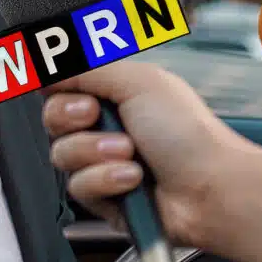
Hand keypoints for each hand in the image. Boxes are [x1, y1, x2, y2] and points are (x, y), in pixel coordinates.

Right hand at [44, 59, 260, 250]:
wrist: (209, 188)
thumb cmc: (189, 135)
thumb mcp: (139, 81)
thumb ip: (89, 67)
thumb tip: (52, 63)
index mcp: (117, 94)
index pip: (63, 86)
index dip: (62, 90)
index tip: (77, 92)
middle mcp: (108, 127)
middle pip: (54, 120)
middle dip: (74, 119)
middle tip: (97, 117)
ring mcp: (105, 164)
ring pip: (62, 155)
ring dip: (96, 152)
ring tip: (130, 153)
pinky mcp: (105, 198)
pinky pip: (78, 187)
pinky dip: (106, 181)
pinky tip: (132, 180)